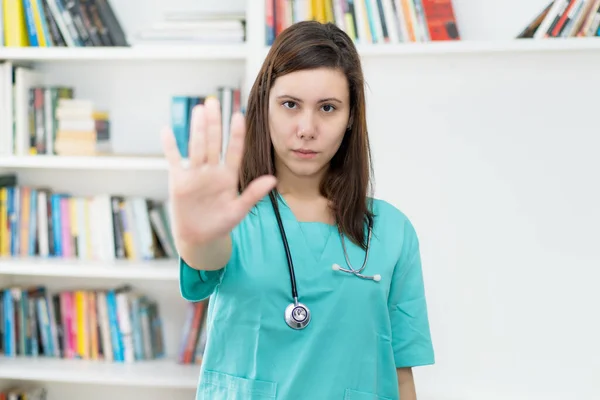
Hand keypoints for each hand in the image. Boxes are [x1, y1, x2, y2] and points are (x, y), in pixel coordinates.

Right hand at [161, 97, 276, 245]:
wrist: (200, 237)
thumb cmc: (221, 223)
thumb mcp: (240, 210)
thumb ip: (254, 194)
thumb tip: (273, 179)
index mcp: (228, 176)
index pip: (234, 151)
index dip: (236, 135)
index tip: (238, 117)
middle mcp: (212, 171)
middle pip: (213, 143)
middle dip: (214, 123)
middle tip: (214, 102)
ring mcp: (195, 174)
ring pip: (197, 147)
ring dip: (197, 129)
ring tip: (199, 110)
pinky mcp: (179, 181)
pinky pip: (174, 160)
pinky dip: (170, 146)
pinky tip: (167, 130)